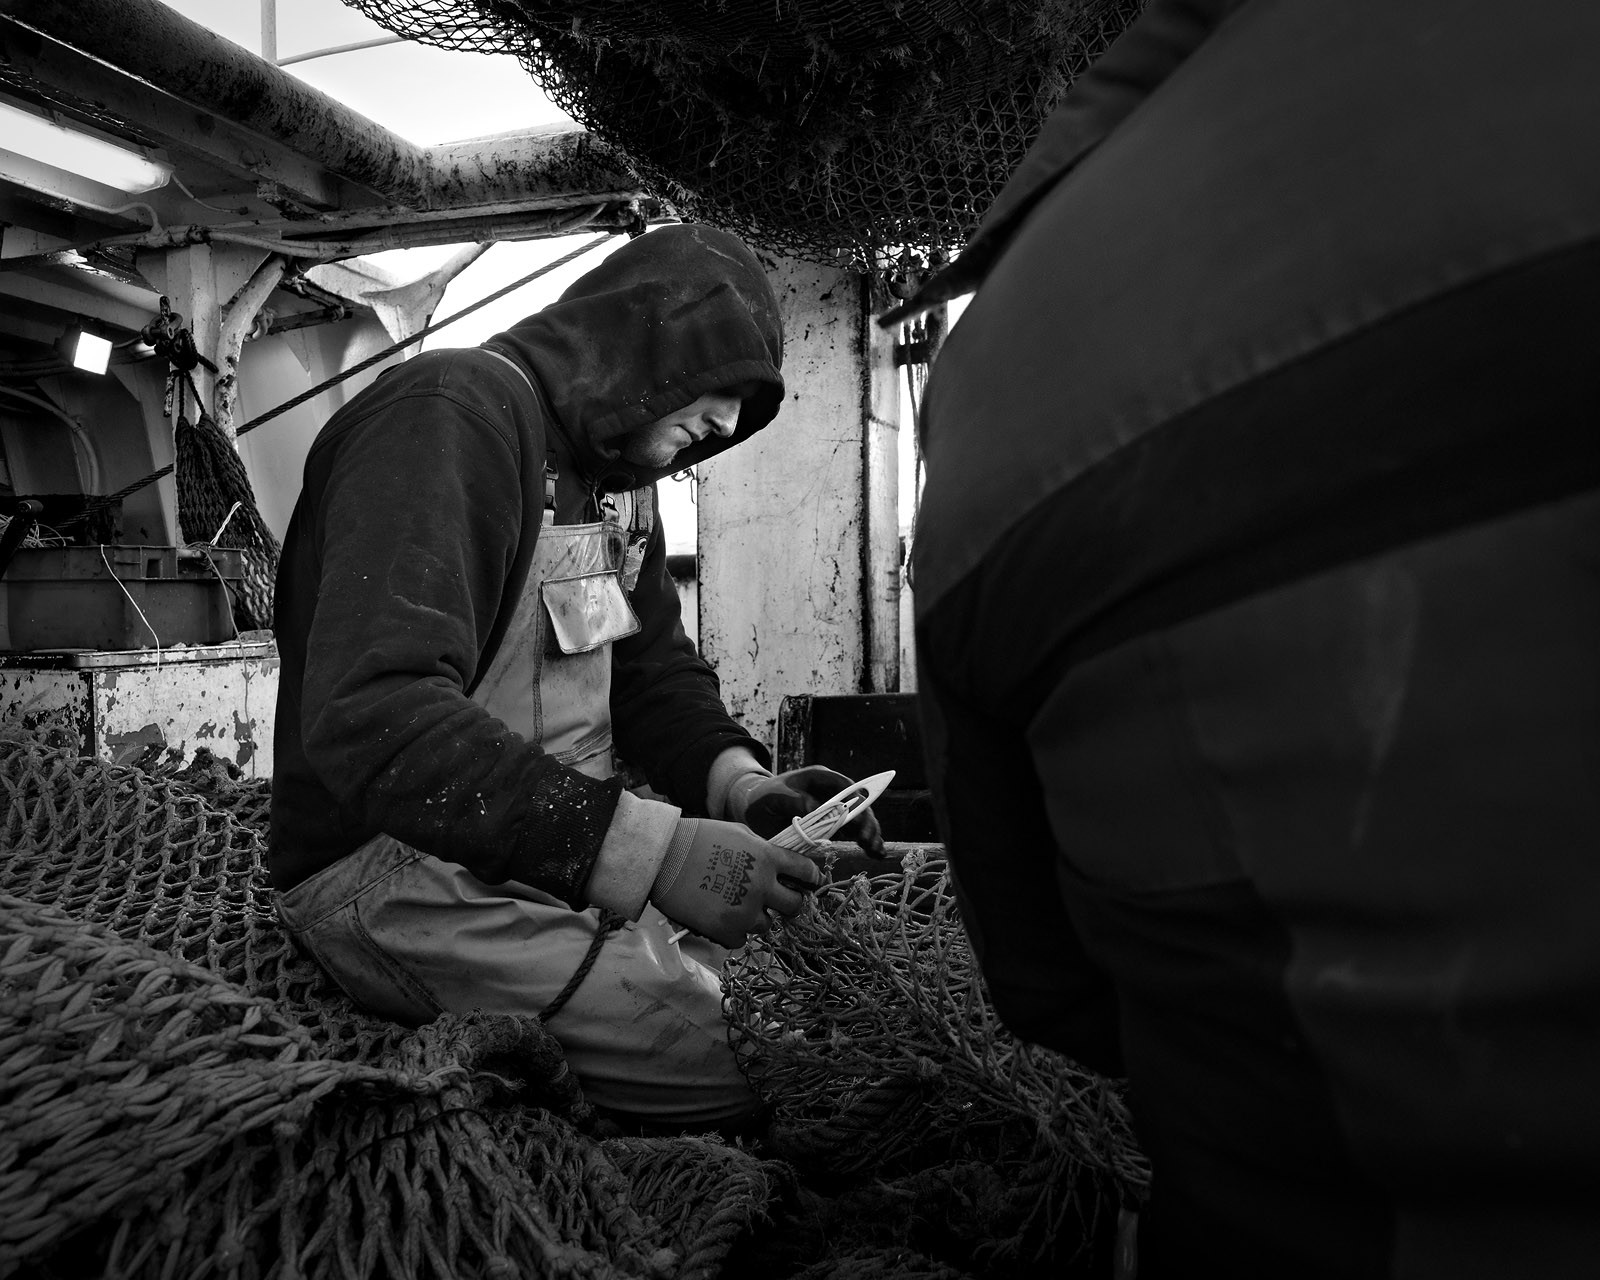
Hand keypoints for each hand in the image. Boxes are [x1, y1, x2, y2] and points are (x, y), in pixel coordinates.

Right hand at [650, 818, 822, 947]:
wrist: (663, 858)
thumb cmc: (698, 838)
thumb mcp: (738, 833)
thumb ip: (762, 849)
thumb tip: (776, 862)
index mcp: (767, 858)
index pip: (805, 871)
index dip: (810, 877)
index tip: (810, 881)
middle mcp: (762, 887)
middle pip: (794, 905)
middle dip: (789, 902)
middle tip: (778, 900)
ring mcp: (745, 912)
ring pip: (767, 924)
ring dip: (757, 917)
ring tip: (738, 906)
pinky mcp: (727, 931)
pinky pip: (743, 939)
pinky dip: (736, 931)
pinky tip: (722, 917)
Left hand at [733, 766, 886, 857]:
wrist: (755, 808)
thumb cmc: (763, 797)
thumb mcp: (774, 796)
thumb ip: (794, 800)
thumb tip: (816, 810)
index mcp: (820, 778)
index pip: (844, 786)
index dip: (855, 801)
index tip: (857, 820)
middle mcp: (832, 792)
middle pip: (858, 804)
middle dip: (866, 822)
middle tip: (867, 842)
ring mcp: (835, 809)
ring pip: (860, 819)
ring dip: (871, 834)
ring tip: (876, 851)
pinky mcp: (833, 826)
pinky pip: (853, 832)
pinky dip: (865, 842)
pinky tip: (876, 853)